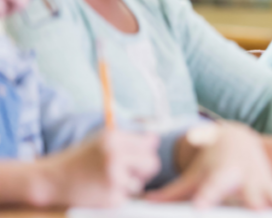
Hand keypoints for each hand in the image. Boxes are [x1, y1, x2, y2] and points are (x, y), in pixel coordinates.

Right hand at [33, 130, 159, 207]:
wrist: (50, 180)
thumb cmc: (79, 159)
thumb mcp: (100, 141)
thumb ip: (128, 140)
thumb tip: (156, 140)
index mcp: (113, 138)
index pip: (150, 143)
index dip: (144, 151)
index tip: (133, 156)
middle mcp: (115, 156)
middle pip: (153, 163)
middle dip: (144, 169)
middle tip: (126, 172)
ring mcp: (113, 178)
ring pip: (141, 183)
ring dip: (128, 184)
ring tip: (106, 181)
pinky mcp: (111, 198)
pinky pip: (126, 197)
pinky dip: (116, 197)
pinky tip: (99, 191)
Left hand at [147, 122, 271, 209]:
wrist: (237, 138)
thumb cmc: (212, 162)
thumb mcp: (194, 174)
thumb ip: (174, 191)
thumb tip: (147, 201)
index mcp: (219, 174)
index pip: (211, 187)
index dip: (207, 196)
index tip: (202, 207)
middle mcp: (240, 177)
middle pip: (244, 192)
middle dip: (249, 202)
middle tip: (254, 210)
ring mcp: (257, 181)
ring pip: (265, 193)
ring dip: (270, 202)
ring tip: (270, 210)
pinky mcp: (269, 186)